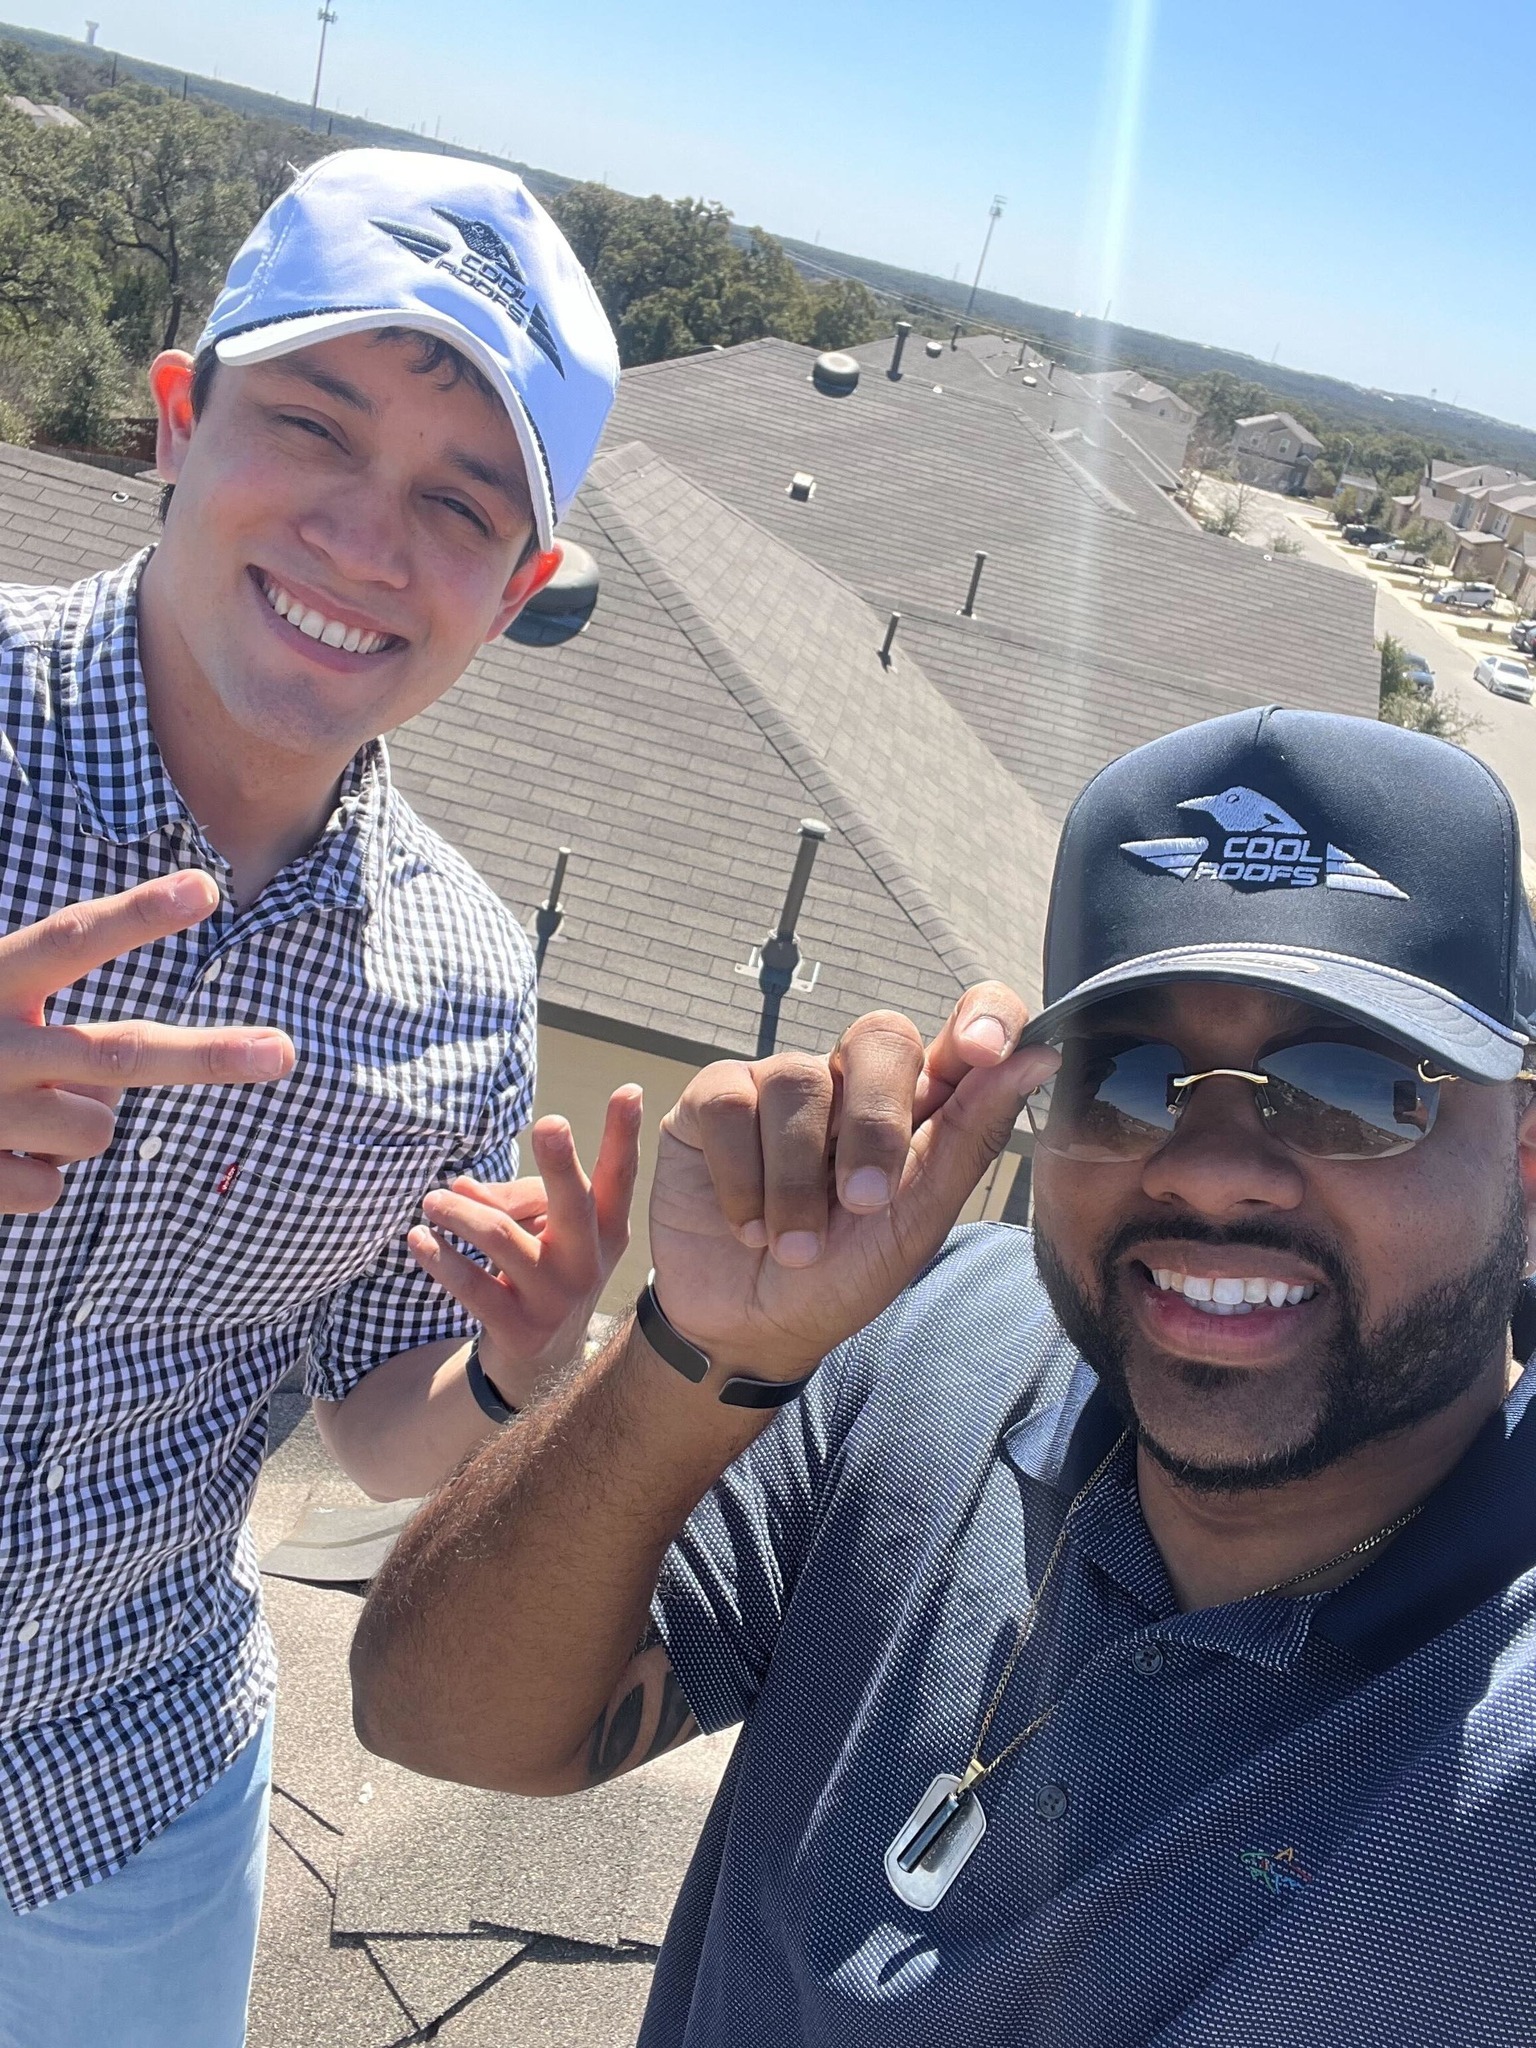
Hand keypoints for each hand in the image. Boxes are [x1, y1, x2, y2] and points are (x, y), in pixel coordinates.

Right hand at [0, 871, 294, 1212]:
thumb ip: (44, 1017)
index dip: (136, 915)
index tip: (207, 889)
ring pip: (96, 1129)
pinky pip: (50, 1188)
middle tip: (285, 1052)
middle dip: (209, 1055)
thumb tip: (115, 1090)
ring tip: (19, 1110)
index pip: (66, 940)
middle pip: (117, 1054)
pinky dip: (31, 1175)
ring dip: (79, 1123)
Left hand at [409, 1085, 643, 1407]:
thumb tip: (460, 1188)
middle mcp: (589, 1260)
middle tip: (548, 1124)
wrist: (541, 1357)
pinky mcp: (521, 1329)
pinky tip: (418, 1240)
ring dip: (459, 1213)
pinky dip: (439, 1258)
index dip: (624, 1133)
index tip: (629, 1089)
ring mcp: (557, 1298)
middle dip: (564, 1163)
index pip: (619, 1174)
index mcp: (607, 1228)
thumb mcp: (542, 1228)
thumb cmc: (543, 1266)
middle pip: (575, 1204)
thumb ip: (510, 1198)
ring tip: (432, 1200)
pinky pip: (471, 1286)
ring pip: (501, 1237)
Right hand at [648, 985, 1057, 1379]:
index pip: (969, 1027)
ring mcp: (779, 1085)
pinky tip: (748, 1225)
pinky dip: (743, 1179)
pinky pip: (731, 1104)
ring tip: (793, 1246)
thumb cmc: (840, 1279)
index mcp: (920, 1107)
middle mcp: (851, 1082)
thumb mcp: (915, 1224)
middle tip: (862, 1203)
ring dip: (798, 1182)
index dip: (984, 1015)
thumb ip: (969, 1138)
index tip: (984, 1050)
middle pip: (880, 1037)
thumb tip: (1041, 1057)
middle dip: (875, 1123)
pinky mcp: (715, 1099)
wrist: (746, 1330)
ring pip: (798, 1080)